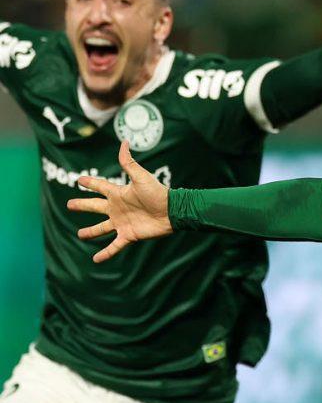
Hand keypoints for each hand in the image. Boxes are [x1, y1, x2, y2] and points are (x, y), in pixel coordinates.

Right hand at [67, 142, 171, 262]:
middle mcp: (117, 208)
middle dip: (82, 205)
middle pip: (94, 207)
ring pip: (101, 228)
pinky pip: (114, 246)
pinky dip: (106, 253)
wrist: (172, 211)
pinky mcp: (128, 235)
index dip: (89, 183)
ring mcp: (122, 223)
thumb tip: (123, 143)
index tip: (79, 179)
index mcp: (119, 194)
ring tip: (79, 234)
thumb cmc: (158, 193)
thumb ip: (129, 163)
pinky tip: (96, 260)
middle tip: (69, 205)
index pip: (100, 187)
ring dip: (91, 232)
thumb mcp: (141, 177)